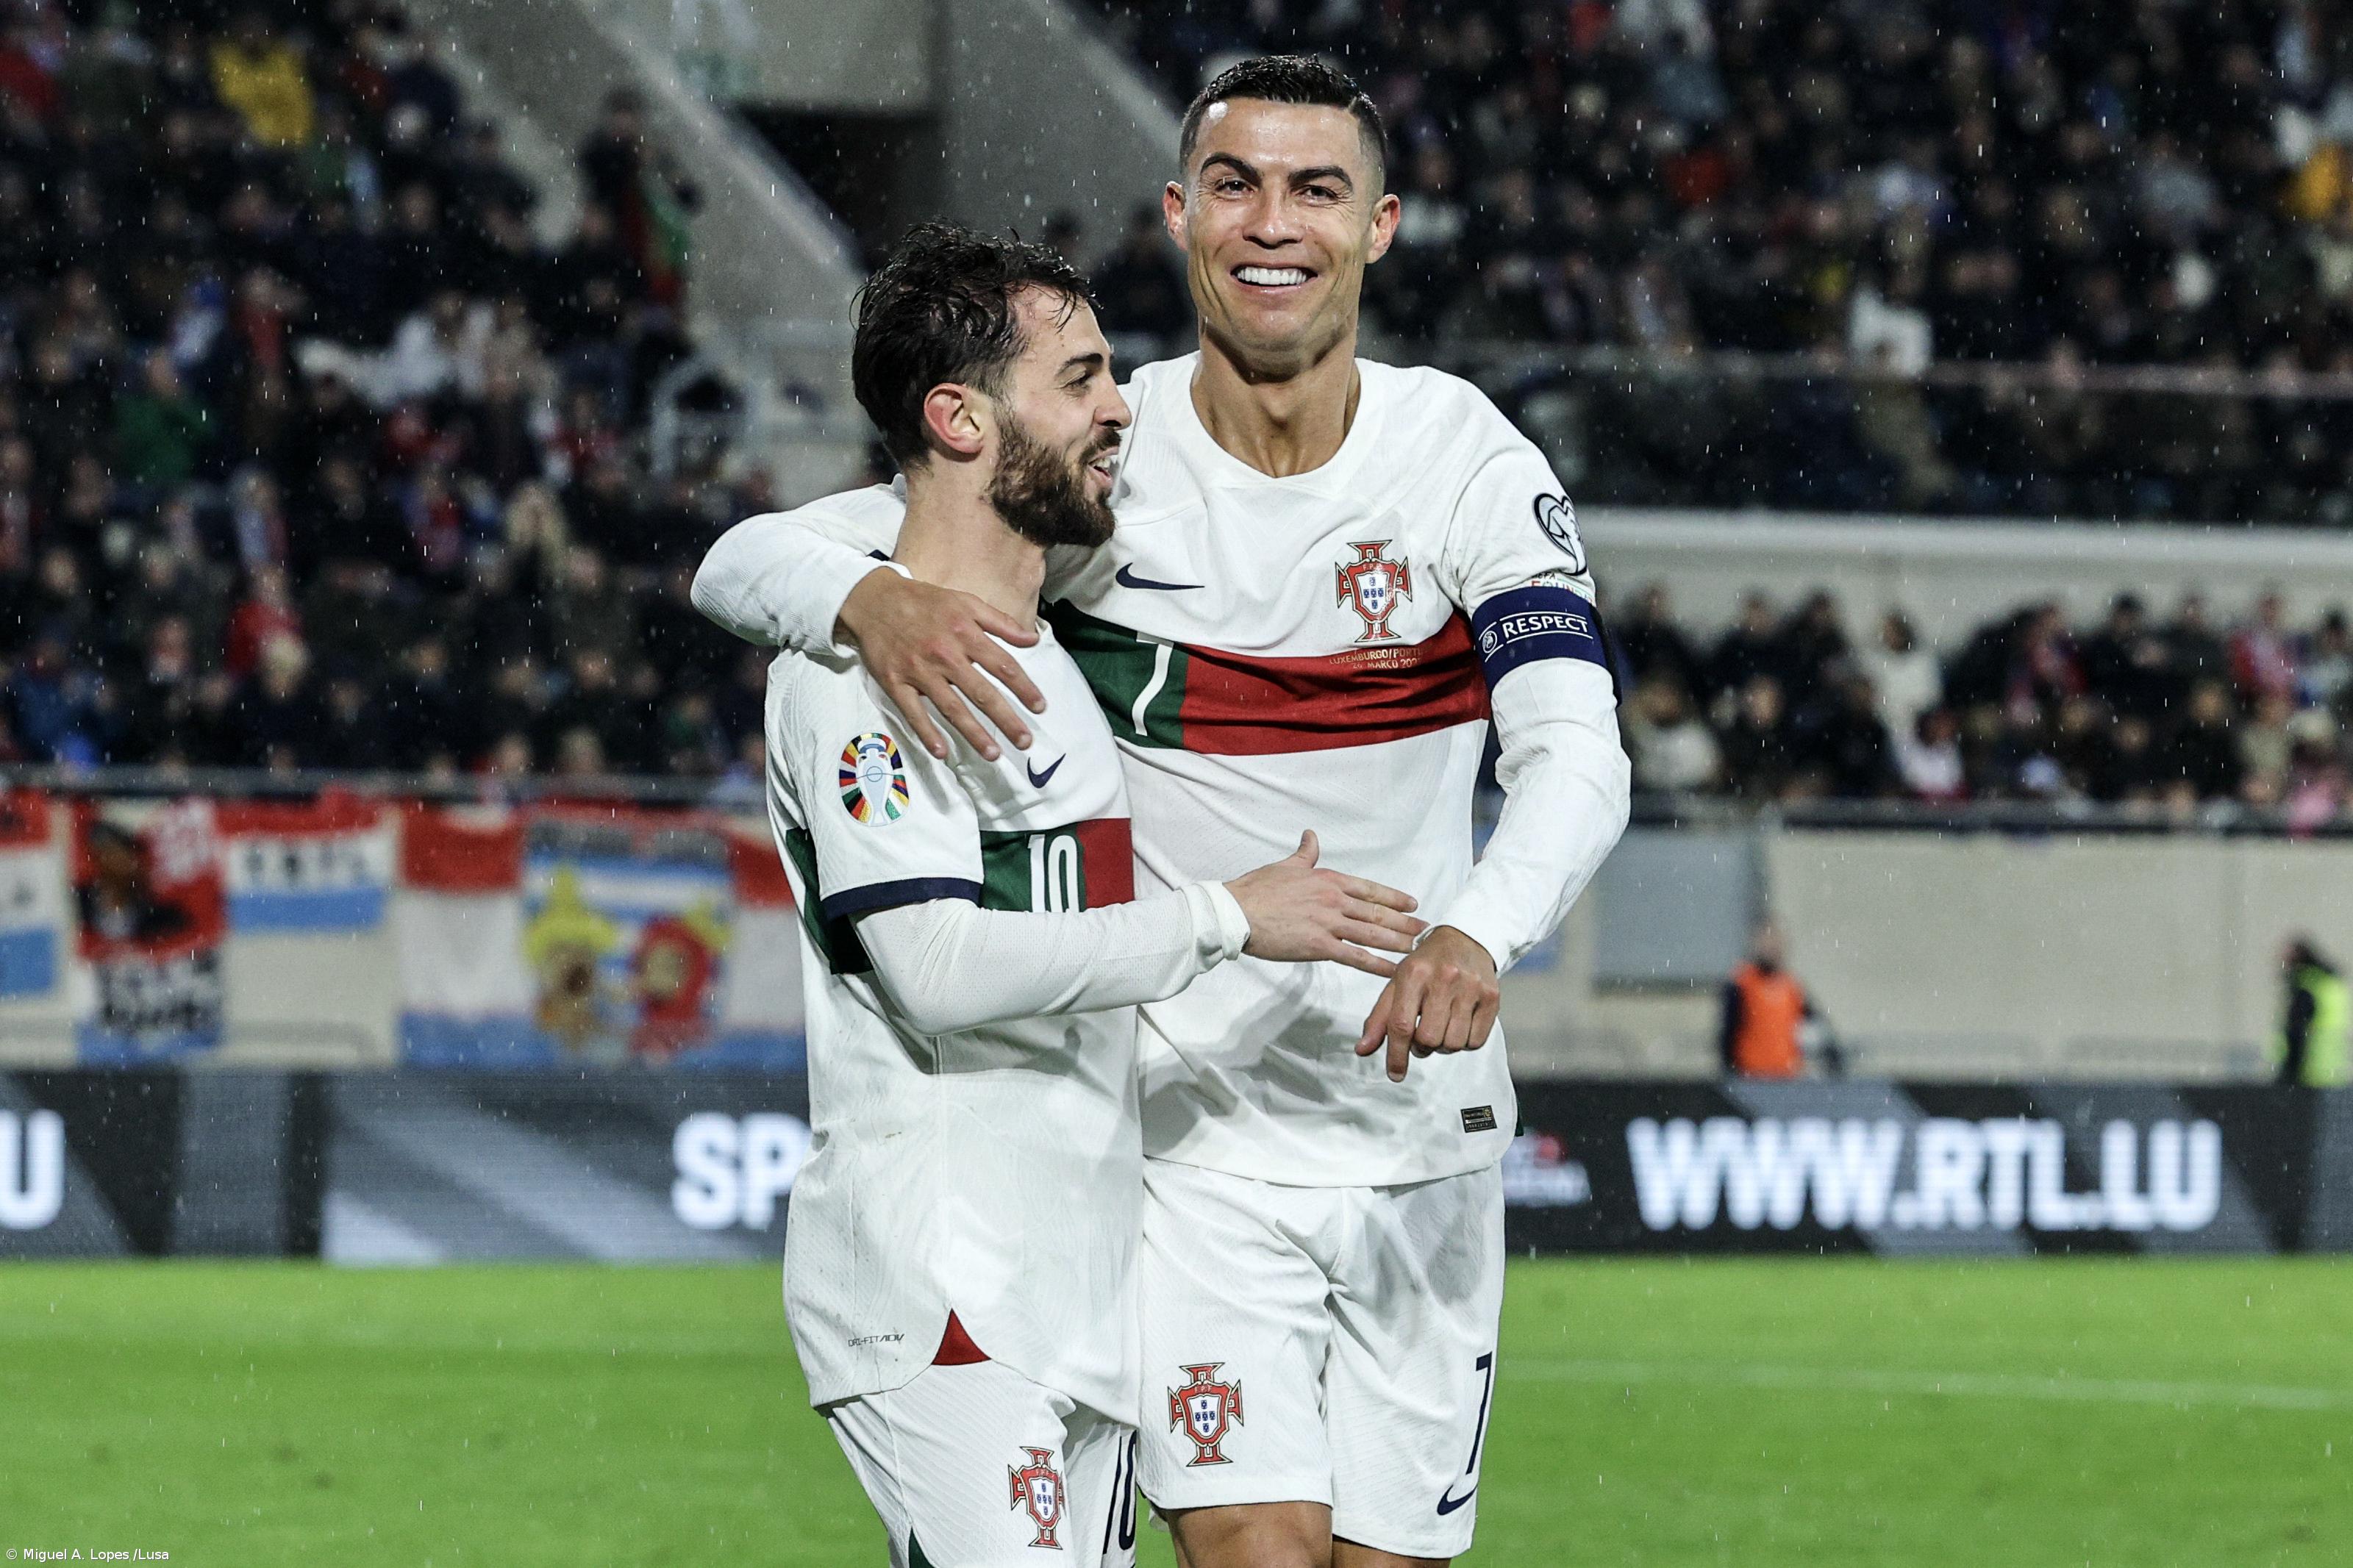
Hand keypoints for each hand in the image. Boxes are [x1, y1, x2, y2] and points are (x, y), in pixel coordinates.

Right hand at [837, 570, 1044, 760]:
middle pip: (982, 692)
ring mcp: (919, 671)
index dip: (1024, 688)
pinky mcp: (895, 682)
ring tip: (993, 753)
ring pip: (951, 707)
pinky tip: (942, 752)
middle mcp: (945, 655)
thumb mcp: (966, 602)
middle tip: (1024, 742)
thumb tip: (1033, 639)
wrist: (875, 599)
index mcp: (965, 633)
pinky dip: (926, 732)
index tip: (1040, 707)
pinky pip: (913, 712)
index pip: (1003, 665)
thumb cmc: (925, 602)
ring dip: (973, 733)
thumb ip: (1001, 622)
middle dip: (1006, 719)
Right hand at [1223, 831, 1424, 978]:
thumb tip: (1311, 835)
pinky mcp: (1319, 946)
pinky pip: (1355, 957)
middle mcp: (1334, 900)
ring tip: (1417, 949)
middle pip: (1377, 912)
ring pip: (1372, 933)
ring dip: (1397, 942)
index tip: (1412, 904)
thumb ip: (1305, 854)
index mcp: (1328, 880)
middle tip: (1425, 930)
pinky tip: (1394, 971)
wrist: (1236, 912)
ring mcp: (1329, 923)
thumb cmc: (1258, 889)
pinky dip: (1377, 965)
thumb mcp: (1286, 865)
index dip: (1394, 898)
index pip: (1370, 889)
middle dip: (1404, 922)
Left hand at [1355, 926, 1500, 1082]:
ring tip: (1441, 1028)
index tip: (1394, 1073)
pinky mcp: (1492, 996)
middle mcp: (1444, 978)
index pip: (1401, 1025)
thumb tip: (1363, 1050)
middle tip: (1422, 1036)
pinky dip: (1464, 1042)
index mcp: (1413, 973)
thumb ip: (1379, 1018)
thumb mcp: (1397, 983)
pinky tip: (1459, 1025)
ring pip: (1453, 1043)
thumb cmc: (1426, 965)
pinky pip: (1476, 1041)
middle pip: (1429, 1039)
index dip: (1396, 1055)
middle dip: (1421, 1047)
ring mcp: (1471, 987)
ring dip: (1443, 1046)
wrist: (1465, 938)